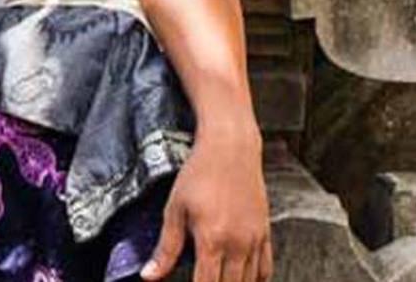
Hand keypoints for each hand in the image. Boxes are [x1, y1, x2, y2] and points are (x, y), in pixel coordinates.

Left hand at [141, 125, 270, 281]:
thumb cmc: (200, 173)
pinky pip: (265, 269)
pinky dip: (255, 280)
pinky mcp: (265, 233)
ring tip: (219, 279)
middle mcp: (237, 244)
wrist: (230, 148)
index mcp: (212, 240)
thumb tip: (149, 275)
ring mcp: (254, 240)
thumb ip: (165, 247)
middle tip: (204, 279)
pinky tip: (243, 279)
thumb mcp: (175, 208)